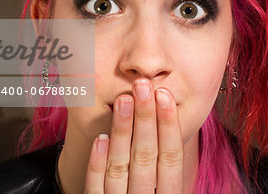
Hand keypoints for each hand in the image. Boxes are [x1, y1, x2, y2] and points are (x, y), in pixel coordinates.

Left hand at [84, 78, 183, 192]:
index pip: (171, 158)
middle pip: (146, 157)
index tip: (164, 94)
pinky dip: (98, 164)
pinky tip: (100, 138)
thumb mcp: (165, 191)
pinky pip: (96, 188)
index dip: (169, 125)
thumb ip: (164, 166)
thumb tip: (165, 120)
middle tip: (142, 85)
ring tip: (123, 100)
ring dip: (122, 131)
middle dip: (145, 118)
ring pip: (120, 167)